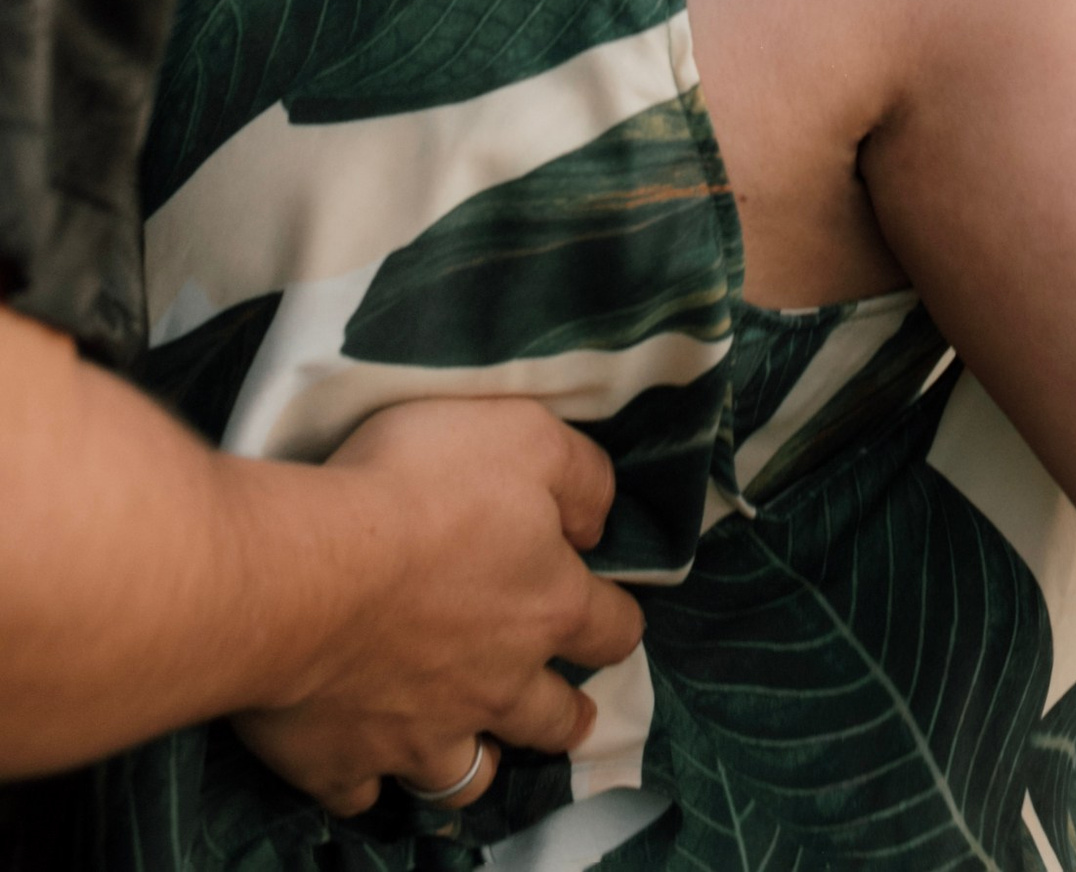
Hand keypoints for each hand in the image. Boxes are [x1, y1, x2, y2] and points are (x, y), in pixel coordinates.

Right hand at [232, 399, 645, 818]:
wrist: (302, 569)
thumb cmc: (419, 488)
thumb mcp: (527, 437)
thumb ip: (580, 480)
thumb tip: (594, 526)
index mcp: (547, 609)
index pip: (614, 629)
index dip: (617, 620)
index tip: (611, 618)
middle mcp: (496, 685)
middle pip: (552, 719)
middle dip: (565, 713)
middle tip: (569, 711)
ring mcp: (419, 734)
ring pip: (469, 775)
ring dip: (479, 762)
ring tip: (481, 751)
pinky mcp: (341, 761)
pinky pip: (365, 794)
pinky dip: (369, 781)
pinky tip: (367, 765)